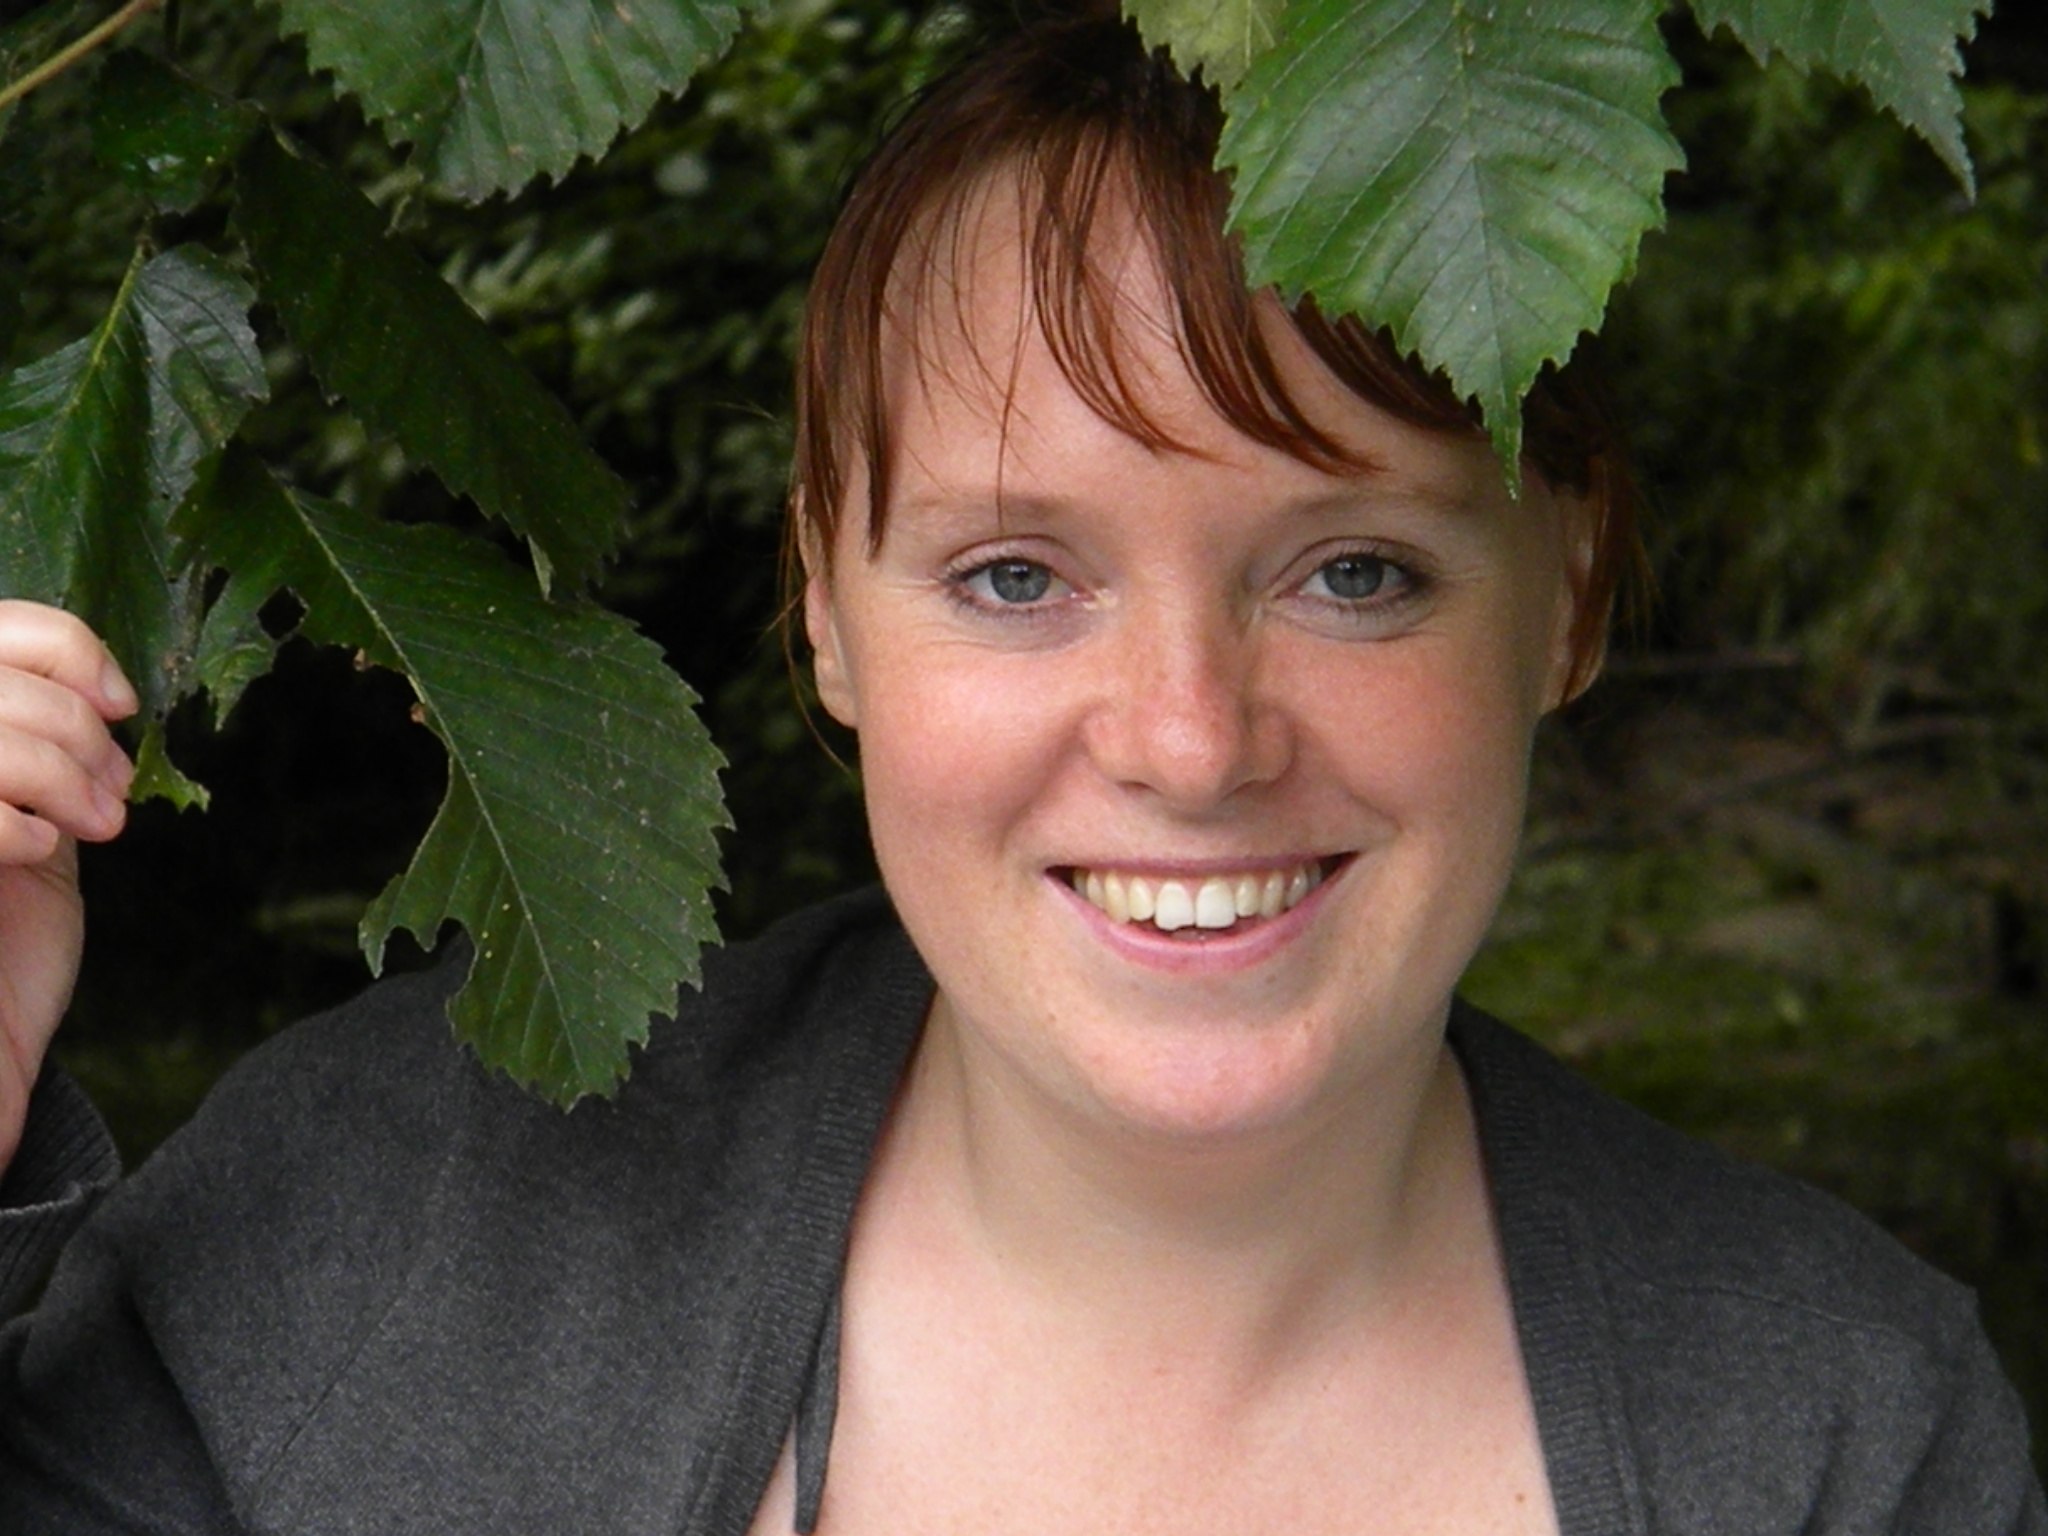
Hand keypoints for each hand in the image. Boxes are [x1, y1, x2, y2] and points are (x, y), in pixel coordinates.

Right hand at [0, 601, 136, 1174]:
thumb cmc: (3, 950)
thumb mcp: (34, 825)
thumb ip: (40, 753)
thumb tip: (95, 690)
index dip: (64, 646)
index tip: (119, 703)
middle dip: (73, 724)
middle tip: (109, 791)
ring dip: (60, 769)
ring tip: (94, 821)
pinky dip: (15, 819)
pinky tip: (35, 852)